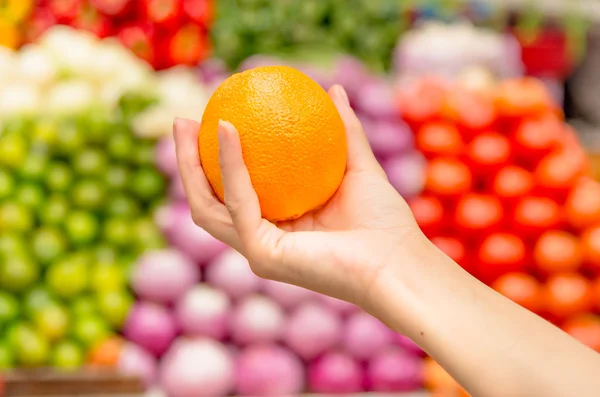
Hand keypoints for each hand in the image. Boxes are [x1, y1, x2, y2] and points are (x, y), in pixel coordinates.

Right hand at [174, 85, 423, 310]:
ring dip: (190, 166)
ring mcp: (258, 251)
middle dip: (188, 163)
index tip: (212, 119)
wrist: (398, 262)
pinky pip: (238, 203)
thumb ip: (344, 131)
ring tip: (184, 125)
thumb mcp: (359, 166)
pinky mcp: (262, 255)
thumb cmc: (384, 223)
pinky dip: (229, 166)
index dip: (215, 161)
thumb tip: (333, 89)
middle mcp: (262, 240)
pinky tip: (227, 131)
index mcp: (279, 225)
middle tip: (182, 122)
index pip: (233, 193)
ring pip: (207, 207)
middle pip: (209, 201)